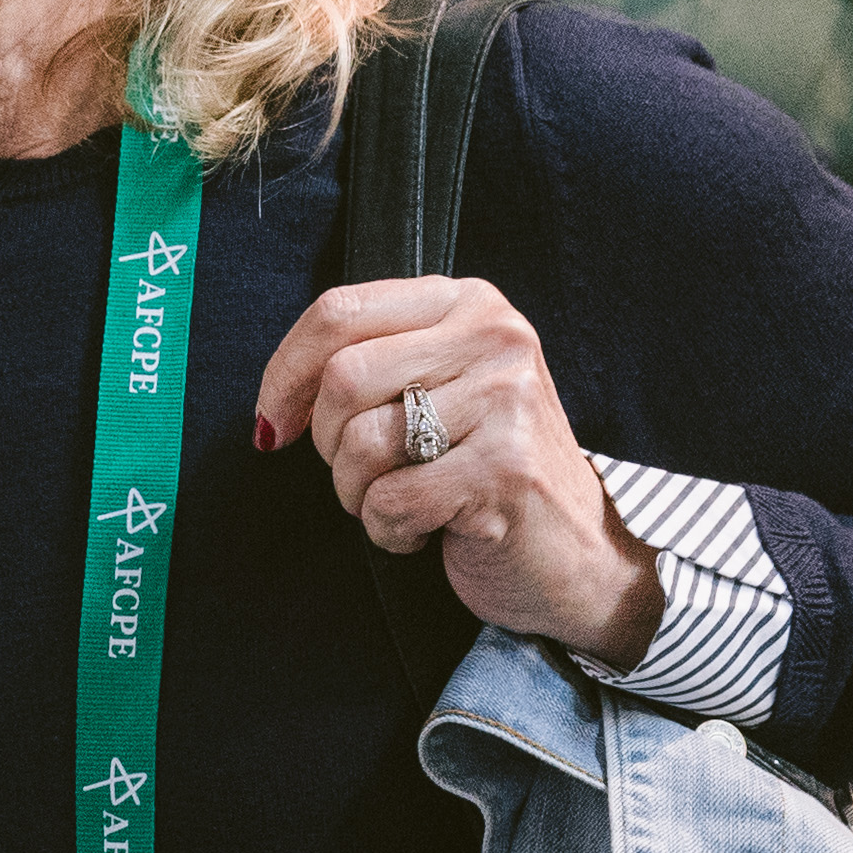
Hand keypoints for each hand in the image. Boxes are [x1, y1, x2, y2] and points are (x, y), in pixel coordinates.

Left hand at [253, 275, 663, 664]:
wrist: (576, 550)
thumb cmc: (484, 468)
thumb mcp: (435, 388)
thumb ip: (370, 363)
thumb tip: (276, 400)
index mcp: (467, 302)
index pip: (339, 310)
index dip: (284, 373)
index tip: (276, 422)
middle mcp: (496, 337)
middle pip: (342, 377)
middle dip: (327, 443)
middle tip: (360, 474)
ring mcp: (509, 400)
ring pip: (361, 441)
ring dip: (358, 493)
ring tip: (403, 500)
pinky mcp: (507, 469)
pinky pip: (391, 500)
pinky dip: (389, 530)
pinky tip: (429, 529)